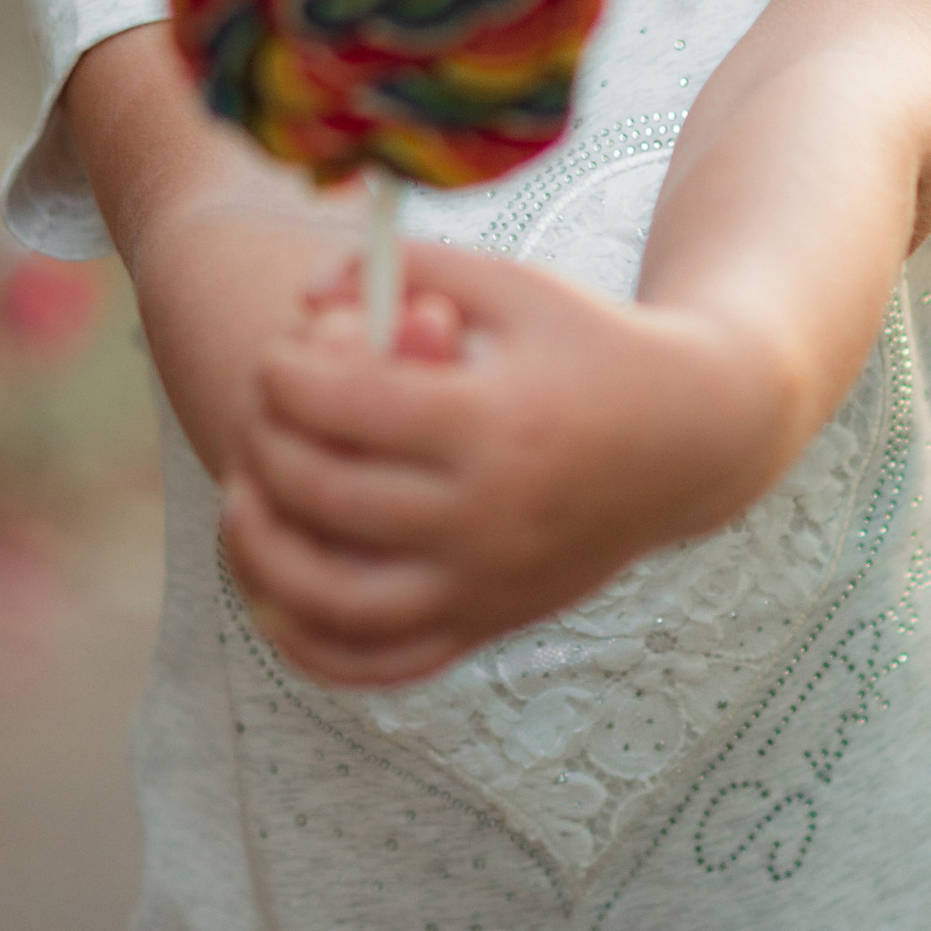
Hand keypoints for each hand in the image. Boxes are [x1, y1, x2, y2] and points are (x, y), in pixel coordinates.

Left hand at [219, 243, 788, 691]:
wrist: (690, 437)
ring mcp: (489, 583)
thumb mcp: (512, 284)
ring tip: (240, 506)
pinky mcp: (490, 623)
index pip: (348, 405)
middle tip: (256, 414)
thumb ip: (407, 268)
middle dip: (266, 445)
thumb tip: (304, 297)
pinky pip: (383, 662)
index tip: (276, 354)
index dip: (285, 374)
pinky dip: (314, 646)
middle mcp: (490, 516)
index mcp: (494, 422)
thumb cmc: (587, 344)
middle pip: (330, 494)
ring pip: (339, 600)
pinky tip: (272, 600)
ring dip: (266, 558)